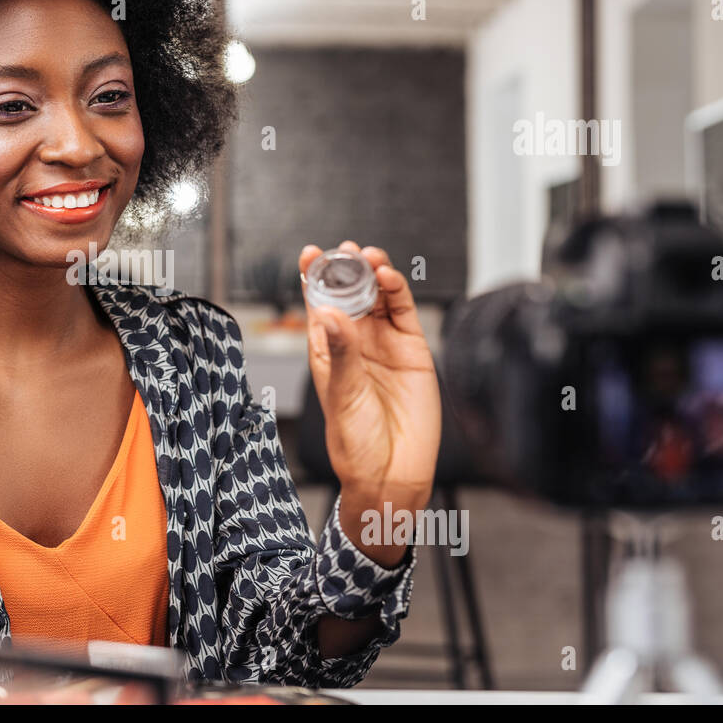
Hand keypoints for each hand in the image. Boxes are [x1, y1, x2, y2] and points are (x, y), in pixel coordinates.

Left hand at [299, 242, 440, 565]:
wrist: (394, 473)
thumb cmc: (357, 443)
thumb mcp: (343, 395)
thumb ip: (341, 353)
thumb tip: (327, 313)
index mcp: (326, 350)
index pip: (318, 305)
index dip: (314, 277)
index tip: (309, 253)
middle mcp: (355, 342)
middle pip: (350, 292)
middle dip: (347, 267)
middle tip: (346, 249)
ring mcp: (384, 343)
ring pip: (378, 295)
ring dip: (373, 272)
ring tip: (368, 257)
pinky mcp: (413, 349)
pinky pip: (404, 311)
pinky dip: (398, 290)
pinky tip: (389, 277)